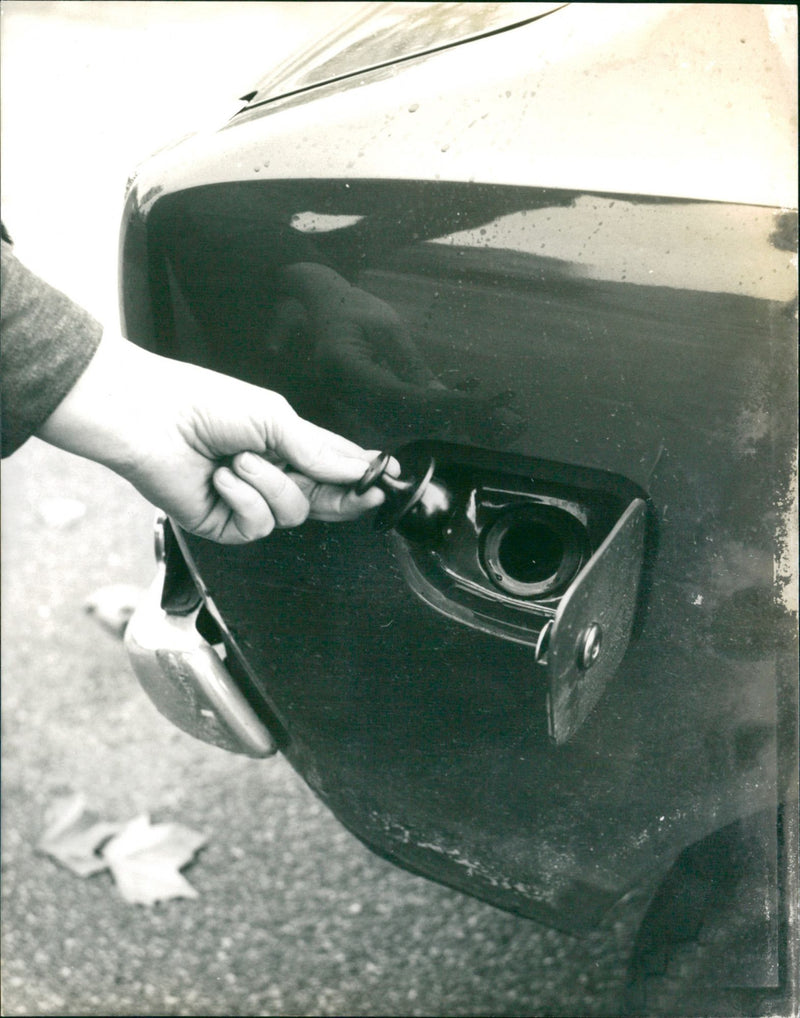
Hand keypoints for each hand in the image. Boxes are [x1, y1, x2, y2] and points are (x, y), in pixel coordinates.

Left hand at [37, 334, 387, 543]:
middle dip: (341, 496)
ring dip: (268, 484)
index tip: (385, 478)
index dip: (360, 477)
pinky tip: (222, 478)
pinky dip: (243, 499)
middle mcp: (272, 476)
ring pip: (292, 513)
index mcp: (286, 445)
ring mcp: (249, 502)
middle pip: (324, 501)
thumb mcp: (273, 418)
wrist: (147, 419)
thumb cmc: (203, 404)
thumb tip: (361, 466)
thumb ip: (318, 449)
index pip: (334, 468)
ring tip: (237, 459)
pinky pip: (258, 524)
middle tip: (363, 491)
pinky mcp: (226, 524)